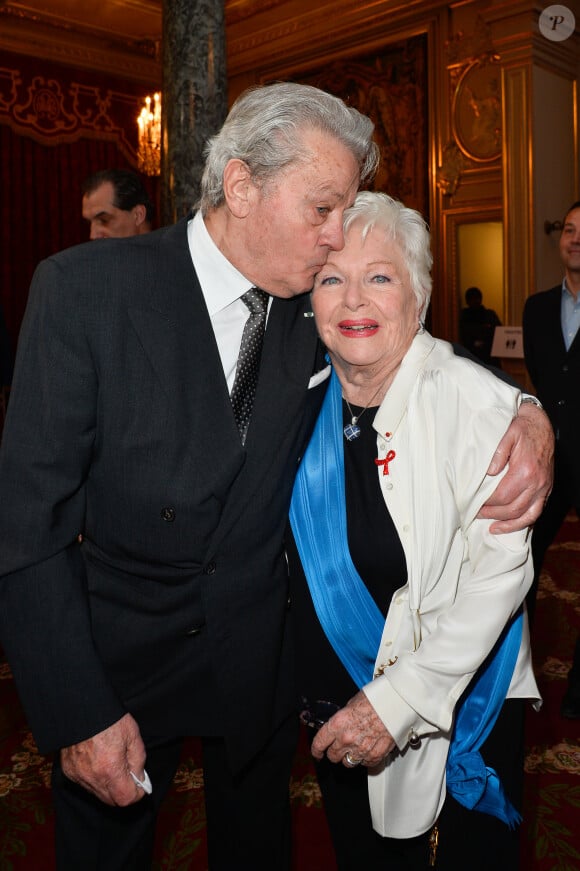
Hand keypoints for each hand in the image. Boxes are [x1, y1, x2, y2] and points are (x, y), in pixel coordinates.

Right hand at [61, 713, 146, 805]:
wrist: (81, 707)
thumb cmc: (109, 718)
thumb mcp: (132, 735)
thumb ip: (138, 761)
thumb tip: (139, 779)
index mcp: (110, 768)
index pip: (126, 799)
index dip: (137, 794)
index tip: (140, 785)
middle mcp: (92, 777)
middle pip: (111, 800)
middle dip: (123, 792)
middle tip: (128, 774)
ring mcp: (78, 776)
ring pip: (98, 793)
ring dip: (108, 786)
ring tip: (112, 764)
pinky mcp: (68, 771)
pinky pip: (85, 784)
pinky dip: (94, 778)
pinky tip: (97, 761)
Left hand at [311, 691, 394, 768]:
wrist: (396, 702)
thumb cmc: (375, 698)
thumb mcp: (351, 704)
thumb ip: (342, 720)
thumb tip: (338, 727)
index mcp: (338, 724)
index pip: (319, 743)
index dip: (316, 750)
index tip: (317, 753)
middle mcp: (347, 739)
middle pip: (333, 756)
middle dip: (334, 753)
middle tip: (339, 748)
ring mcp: (361, 749)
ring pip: (348, 763)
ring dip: (349, 757)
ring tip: (356, 748)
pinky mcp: (375, 755)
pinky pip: (366, 764)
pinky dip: (366, 758)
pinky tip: (369, 748)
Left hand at [479, 403, 553, 533]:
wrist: (541, 424)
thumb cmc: (523, 429)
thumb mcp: (507, 435)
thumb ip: (498, 455)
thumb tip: (488, 473)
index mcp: (525, 471)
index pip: (502, 497)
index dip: (487, 504)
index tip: (474, 504)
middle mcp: (537, 483)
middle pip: (513, 509)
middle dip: (493, 515)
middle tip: (477, 514)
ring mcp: (544, 488)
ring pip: (527, 516)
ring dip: (509, 525)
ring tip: (493, 529)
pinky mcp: (547, 489)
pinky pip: (537, 512)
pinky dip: (524, 522)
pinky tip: (512, 524)